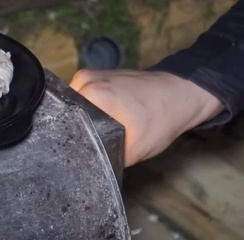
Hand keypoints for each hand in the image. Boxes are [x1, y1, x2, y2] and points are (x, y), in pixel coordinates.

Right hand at [70, 69, 222, 166]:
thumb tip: (88, 168)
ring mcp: (89, 75)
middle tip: (101, 139)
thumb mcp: (134, 150)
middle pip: (68, 114)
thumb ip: (106, 159)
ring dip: (87, 119)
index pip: (64, 121)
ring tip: (108, 126)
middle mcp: (84, 80)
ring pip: (75, 106)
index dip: (72, 139)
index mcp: (89, 92)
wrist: (180, 94)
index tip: (87, 148)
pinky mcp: (97, 75)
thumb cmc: (161, 117)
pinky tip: (111, 116)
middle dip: (80, 130)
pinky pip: (85, 97)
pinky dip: (94, 109)